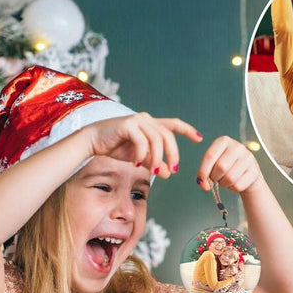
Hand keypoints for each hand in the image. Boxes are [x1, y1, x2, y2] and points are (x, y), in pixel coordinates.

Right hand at [86, 113, 201, 178]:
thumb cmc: (115, 147)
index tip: (199, 139)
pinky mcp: (128, 124)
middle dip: (173, 154)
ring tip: (153, 172)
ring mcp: (137, 120)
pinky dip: (142, 155)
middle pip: (168, 136)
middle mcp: (146, 119)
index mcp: (151, 124)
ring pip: (156, 139)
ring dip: (157, 158)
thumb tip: (168, 174)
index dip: (188, 130)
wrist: (93, 141)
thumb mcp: (140, 158)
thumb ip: (154, 163)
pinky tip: (136, 164)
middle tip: (173, 170)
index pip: (173, 124)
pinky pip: (142, 141)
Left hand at [196, 136, 264, 194]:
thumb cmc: (226, 167)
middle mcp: (238, 147)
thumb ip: (204, 173)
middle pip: (221, 167)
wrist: (246, 173)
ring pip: (230, 178)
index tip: (201, 181)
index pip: (210, 156)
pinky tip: (234, 183)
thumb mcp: (213, 164)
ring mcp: (248, 158)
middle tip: (216, 178)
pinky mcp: (255, 171)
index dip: (203, 171)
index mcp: (224, 141)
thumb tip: (203, 185)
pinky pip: (238, 185)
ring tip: (226, 180)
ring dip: (224, 184)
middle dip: (215, 177)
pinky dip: (232, 188)